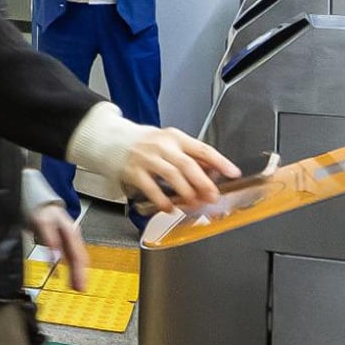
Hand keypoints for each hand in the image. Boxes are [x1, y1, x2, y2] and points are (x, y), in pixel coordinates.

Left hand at [28, 203, 88, 291]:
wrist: (41, 203)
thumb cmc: (42, 211)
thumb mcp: (42, 223)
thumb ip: (49, 241)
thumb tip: (56, 258)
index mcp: (71, 232)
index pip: (79, 256)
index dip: (79, 272)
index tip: (79, 285)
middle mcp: (73, 237)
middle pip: (81, 259)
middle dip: (82, 275)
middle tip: (81, 289)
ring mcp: (70, 239)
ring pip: (78, 259)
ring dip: (79, 273)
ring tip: (78, 287)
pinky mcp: (65, 242)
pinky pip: (73, 257)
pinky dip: (73, 268)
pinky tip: (71, 275)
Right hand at [121, 128, 238, 213]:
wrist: (110, 139)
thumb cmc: (144, 144)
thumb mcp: (168, 142)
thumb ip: (189, 156)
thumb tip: (212, 172)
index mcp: (175, 137)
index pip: (203, 149)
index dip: (220, 162)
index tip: (233, 173)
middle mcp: (162, 146)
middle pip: (188, 164)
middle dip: (203, 183)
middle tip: (213, 196)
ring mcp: (146, 158)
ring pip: (172, 175)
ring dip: (186, 192)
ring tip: (194, 204)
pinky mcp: (133, 171)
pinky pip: (150, 187)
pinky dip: (162, 199)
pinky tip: (169, 207)